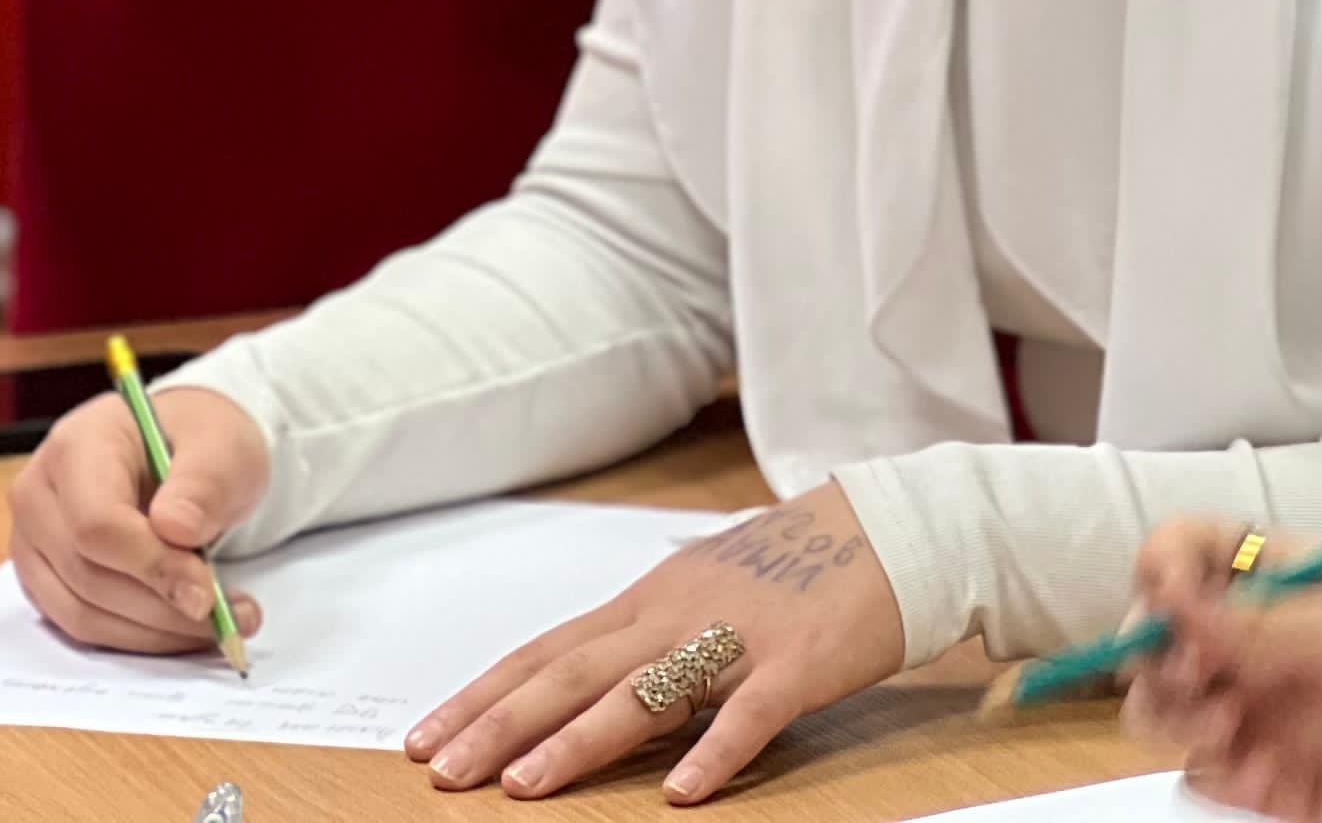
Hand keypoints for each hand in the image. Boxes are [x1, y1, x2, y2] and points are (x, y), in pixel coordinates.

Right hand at [8, 384, 273, 655]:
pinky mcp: (45, 580)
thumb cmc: (199, 441)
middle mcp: (39, 495)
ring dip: (155, 632)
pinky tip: (186, 628)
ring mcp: (34, 542)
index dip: (152, 565)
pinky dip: (139, 637)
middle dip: (163, 607)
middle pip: (88, 575)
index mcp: (77, 446)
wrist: (184, 453)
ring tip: (222, 624)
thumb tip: (178, 530)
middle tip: (230, 618)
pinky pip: (84, 626)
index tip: (206, 593)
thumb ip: (205, 482)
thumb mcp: (223, 444)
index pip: (97, 523)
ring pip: (83, 613)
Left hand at [405, 483, 903, 804]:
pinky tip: (684, 795)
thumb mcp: (709, 585)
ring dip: (580, 741)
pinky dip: (716, 752)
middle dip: (502, 724)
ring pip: (645, 693)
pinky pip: (751, 714)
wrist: (895, 527)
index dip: (485, 695)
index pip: (549, 651)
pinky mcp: (800, 662)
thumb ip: (652, 627)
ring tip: (525, 786)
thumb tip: (591, 667)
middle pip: (575, 672)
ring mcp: (739, 635)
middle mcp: (679, 612)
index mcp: (652, 598)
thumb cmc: (802, 562)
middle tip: (443, 771)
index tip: (427, 736)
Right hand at [1120, 529, 1321, 822]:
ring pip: (1171, 708)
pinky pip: (1209, 776)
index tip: (1164, 595)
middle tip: (1186, 675)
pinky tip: (1258, 772)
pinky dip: (1213, 773)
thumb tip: (1181, 605)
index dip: (1168, 565)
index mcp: (1296, 583)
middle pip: (1167, 634)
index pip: (1202, 552)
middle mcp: (1271, 644)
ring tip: (1222, 726)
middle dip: (1154, 651)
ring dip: (1174, 715)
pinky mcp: (1277, 782)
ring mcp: (1271, 713)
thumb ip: (1272, 624)